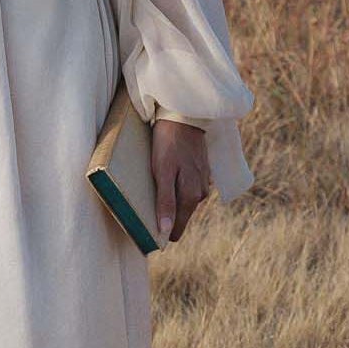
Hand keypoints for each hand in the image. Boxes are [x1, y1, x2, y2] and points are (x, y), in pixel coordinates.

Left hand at [151, 118, 209, 242]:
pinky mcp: (201, 172)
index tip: (145, 230)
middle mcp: (201, 193)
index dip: (161, 231)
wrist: (183, 116)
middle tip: (145, 205)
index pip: (176, 228)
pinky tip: (168, 177)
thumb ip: (165, 202)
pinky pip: (187, 188)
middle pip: (180, 215)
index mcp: (192, 196)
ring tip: (155, 189)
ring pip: (184, 201)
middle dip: (165, 215)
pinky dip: (177, 187)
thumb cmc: (168, 144)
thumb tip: (165, 231)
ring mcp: (203, 182)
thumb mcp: (162, 173)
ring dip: (171, 199)